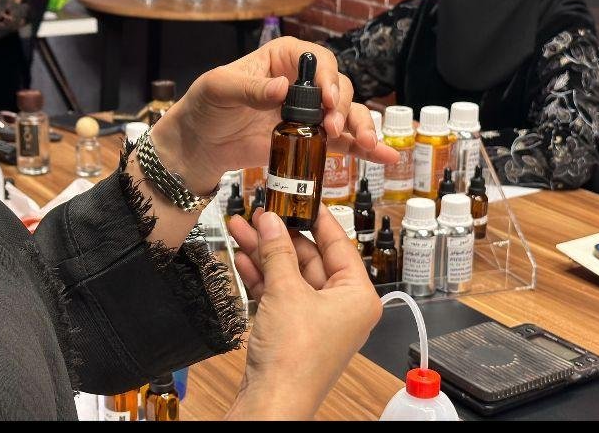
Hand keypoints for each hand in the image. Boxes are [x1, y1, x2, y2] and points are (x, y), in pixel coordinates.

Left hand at [151, 36, 398, 193]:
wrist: (199, 146)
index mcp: (283, 59)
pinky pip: (343, 143)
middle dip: (344, 108)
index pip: (317, 61)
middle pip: (339, 88)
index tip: (327, 100)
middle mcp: (302, 84)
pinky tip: (383, 157)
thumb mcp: (220, 89)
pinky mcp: (311, 141)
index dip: (328, 79)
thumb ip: (251, 88)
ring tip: (367, 143)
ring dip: (361, 127)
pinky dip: (364, 149)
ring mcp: (310, 114)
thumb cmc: (205, 108)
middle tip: (334, 128)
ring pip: (348, 114)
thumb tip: (282, 87)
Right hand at [224, 207, 382, 419]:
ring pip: (291, 276)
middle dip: (280, 237)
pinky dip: (262, 277)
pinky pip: (280, 295)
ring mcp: (317, 320)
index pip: (339, 244)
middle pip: (311, 259)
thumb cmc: (295, 357)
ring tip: (240, 227)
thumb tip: (270, 220)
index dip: (316, 218)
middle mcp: (342, 307)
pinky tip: (241, 257)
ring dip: (265, 254)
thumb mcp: (286, 291)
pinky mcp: (294, 331)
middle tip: (259, 212)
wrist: (272, 402)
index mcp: (358, 296)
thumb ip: (278, 251)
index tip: (300, 196)